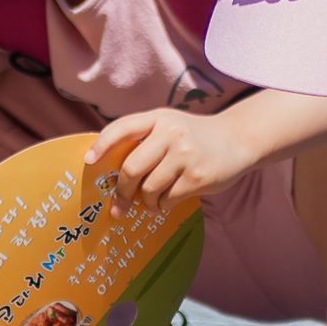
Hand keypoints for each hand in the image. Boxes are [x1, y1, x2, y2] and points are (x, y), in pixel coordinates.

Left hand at [85, 109, 253, 217]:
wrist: (237, 140)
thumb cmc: (195, 137)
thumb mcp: (170, 126)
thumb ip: (144, 140)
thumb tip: (114, 175)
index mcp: (158, 118)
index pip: (122, 128)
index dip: (102, 144)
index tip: (88, 161)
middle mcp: (170, 133)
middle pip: (131, 168)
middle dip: (122, 192)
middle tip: (118, 206)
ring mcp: (185, 155)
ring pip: (149, 189)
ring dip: (146, 202)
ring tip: (151, 203)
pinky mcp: (197, 176)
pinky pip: (167, 199)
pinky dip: (162, 206)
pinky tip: (166, 203)